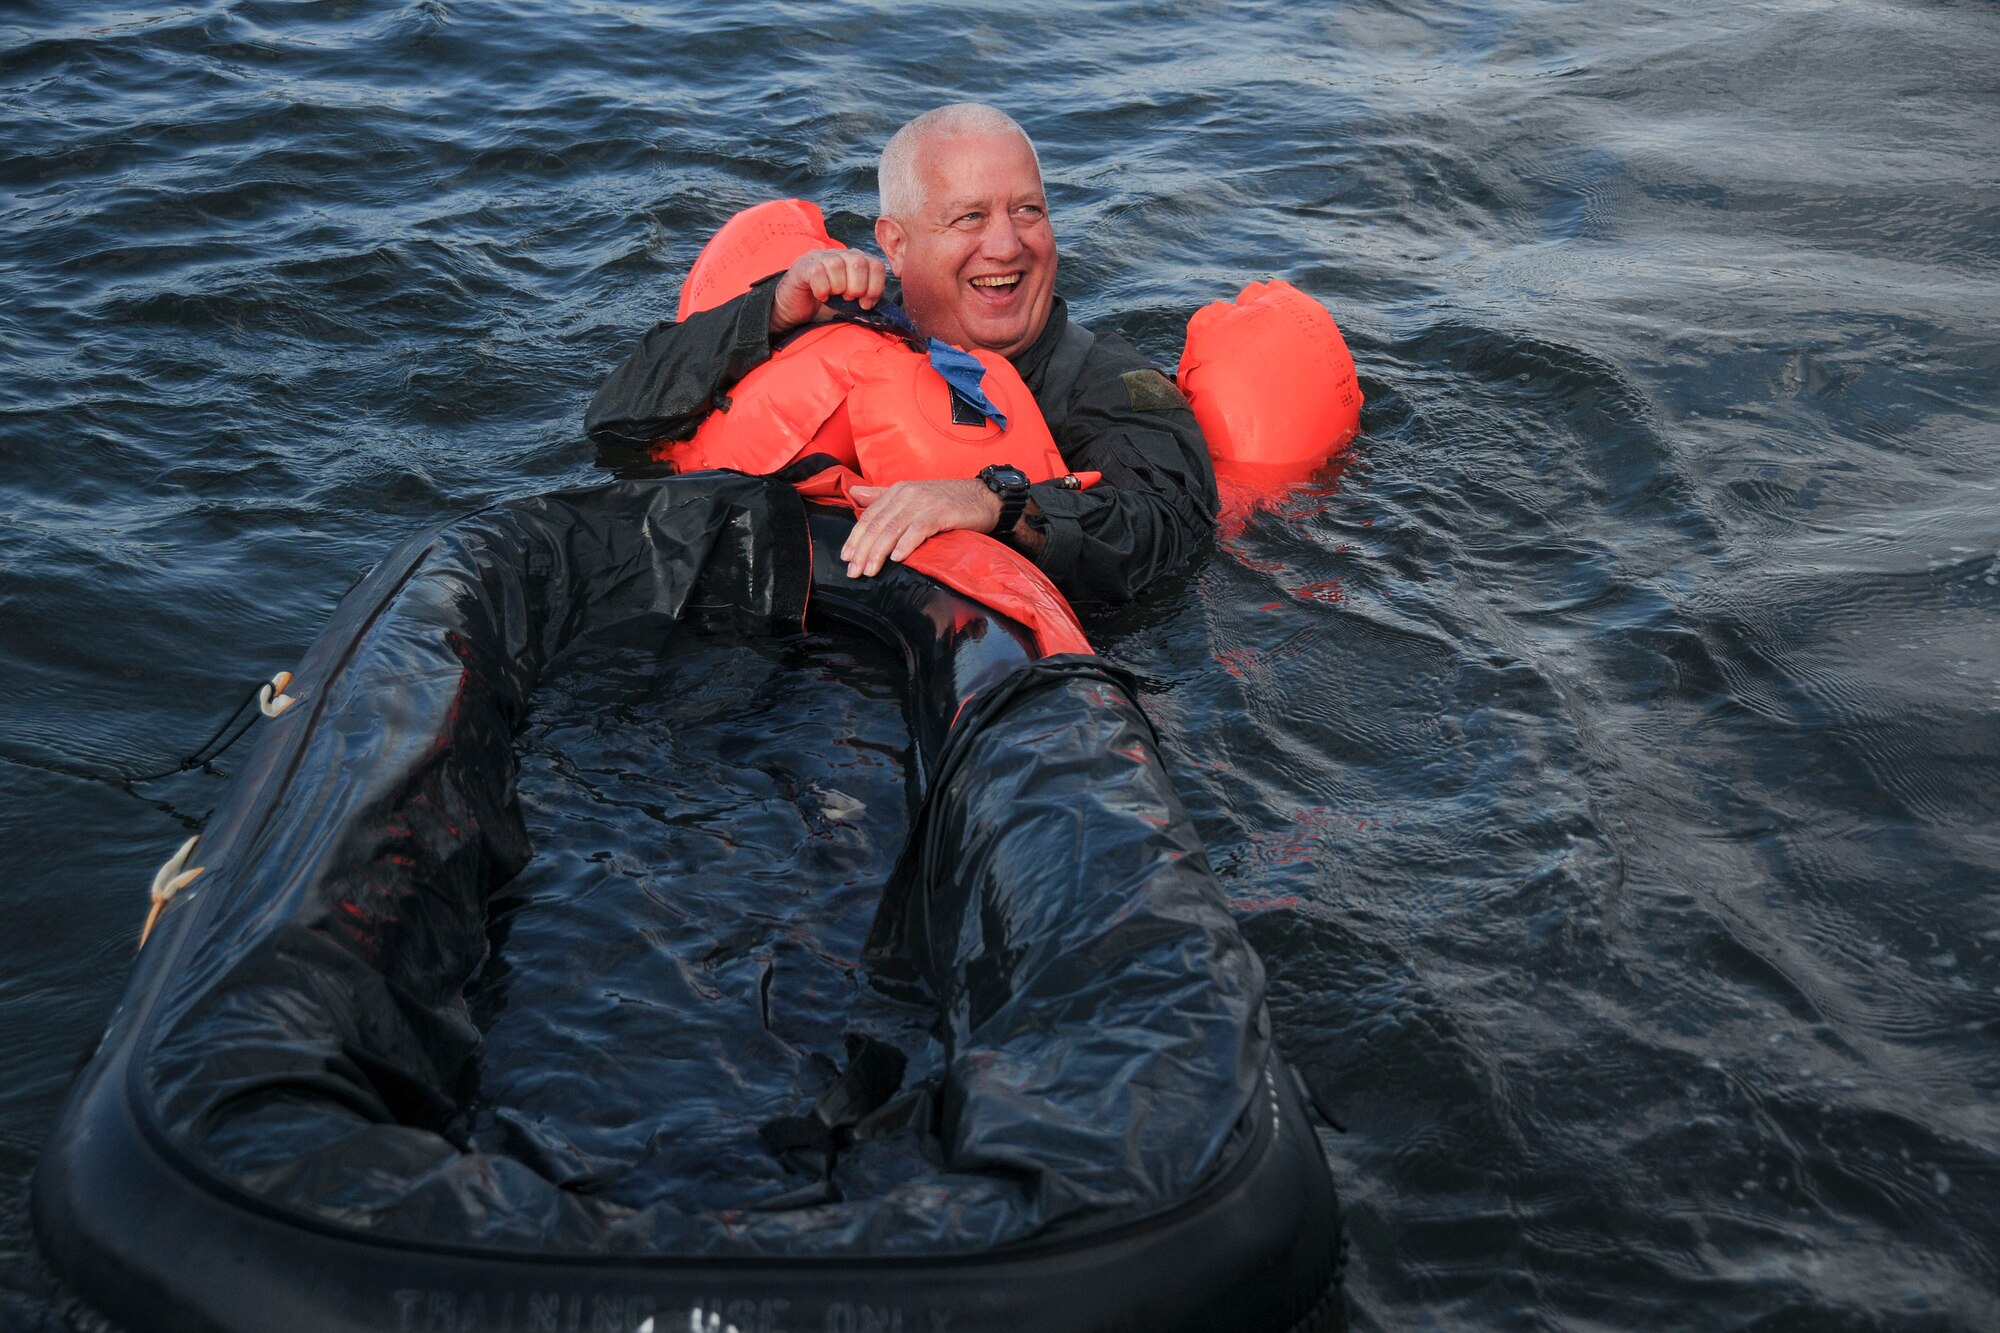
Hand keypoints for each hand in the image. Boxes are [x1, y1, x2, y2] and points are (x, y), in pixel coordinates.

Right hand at [769, 248, 886, 335]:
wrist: (796, 310)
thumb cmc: (825, 306)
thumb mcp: (851, 304)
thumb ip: (866, 300)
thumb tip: (883, 308)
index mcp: (855, 261)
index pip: (876, 265)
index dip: (875, 287)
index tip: (866, 304)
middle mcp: (839, 254)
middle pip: (858, 262)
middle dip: (858, 287)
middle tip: (847, 299)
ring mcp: (820, 257)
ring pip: (837, 265)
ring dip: (838, 287)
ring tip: (833, 296)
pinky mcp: (803, 266)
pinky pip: (817, 272)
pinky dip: (822, 288)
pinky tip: (820, 296)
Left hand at [841, 480, 1002, 577]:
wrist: (984, 497)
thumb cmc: (948, 501)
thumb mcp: (912, 495)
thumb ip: (882, 496)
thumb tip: (854, 493)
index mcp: (898, 491)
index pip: (869, 515)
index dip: (855, 537)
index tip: (846, 558)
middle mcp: (908, 494)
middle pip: (878, 524)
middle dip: (863, 549)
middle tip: (853, 572)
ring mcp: (924, 502)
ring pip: (893, 528)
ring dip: (879, 551)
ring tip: (869, 571)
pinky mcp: (941, 512)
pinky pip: (919, 529)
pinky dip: (906, 543)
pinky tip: (897, 558)